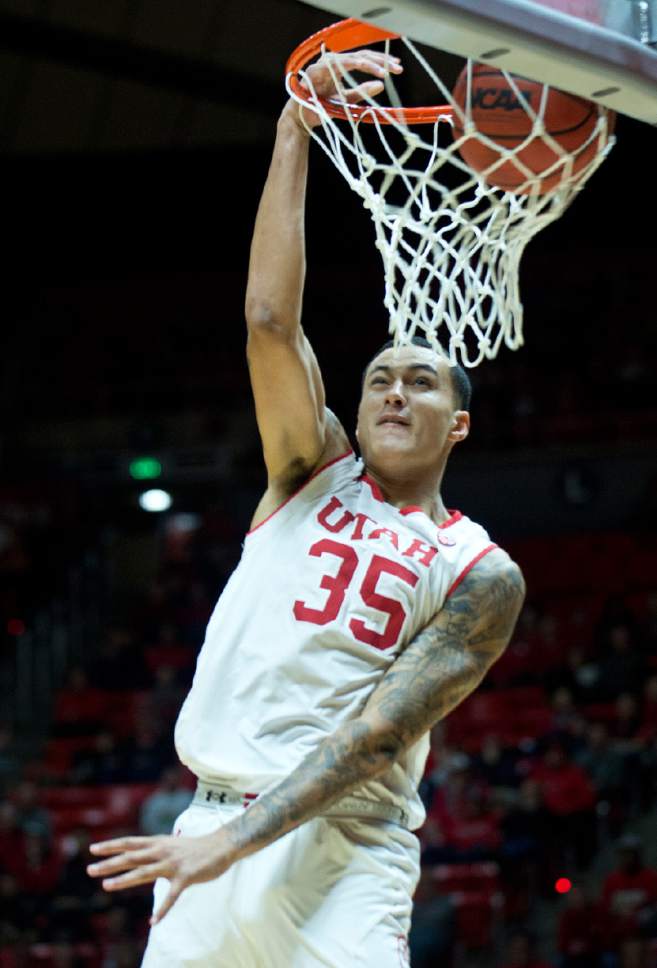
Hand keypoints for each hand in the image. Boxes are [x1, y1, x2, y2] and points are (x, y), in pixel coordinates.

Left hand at [87, 827, 237, 924]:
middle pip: (131, 857)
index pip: (130, 843)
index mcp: (158, 843)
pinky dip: (162, 910)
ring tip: (106, 886)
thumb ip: (154, 850)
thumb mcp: (171, 844)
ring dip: (124, 880)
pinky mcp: (186, 877)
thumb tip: (137, 853)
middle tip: (90, 869)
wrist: (221, 846)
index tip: (93, 849)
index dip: (111, 845)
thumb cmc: (194, 847)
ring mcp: (173, 864)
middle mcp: (162, 852)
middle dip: (110, 864)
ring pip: (144, 873)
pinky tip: (154, 922)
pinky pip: (171, 896)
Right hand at [286, 48, 402, 129]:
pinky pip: (338, 63)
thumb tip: (381, 85)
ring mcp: (325, 63)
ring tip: (385, 71)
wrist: (302, 118)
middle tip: (397, 67)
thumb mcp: (347, 101)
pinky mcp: (318, 69)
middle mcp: (334, 61)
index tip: (397, 68)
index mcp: (341, 66)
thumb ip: (362, 91)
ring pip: (352, 57)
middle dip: (381, 60)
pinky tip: (365, 66)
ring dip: (370, 63)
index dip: (382, 62)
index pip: (365, 59)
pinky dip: (352, 64)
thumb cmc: (322, 107)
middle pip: (362, 54)